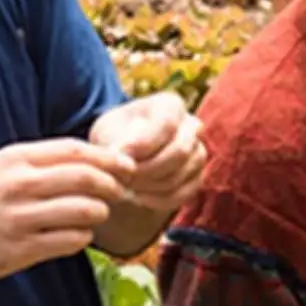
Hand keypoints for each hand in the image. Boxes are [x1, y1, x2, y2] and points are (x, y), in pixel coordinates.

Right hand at [0, 138, 137, 289]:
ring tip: (98, 214)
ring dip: (100, 212)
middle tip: (120, 191)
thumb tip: (97, 159)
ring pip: (85, 210)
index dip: (108, 157)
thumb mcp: (1, 170)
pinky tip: (78, 235)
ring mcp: (19, 219)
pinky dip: (84, 237)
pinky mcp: (22, 250)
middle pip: (86, 178)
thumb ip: (42, 162)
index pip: (75, 150)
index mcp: (13, 159)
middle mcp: (16, 185)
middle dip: (112, 184)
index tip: (127, 165)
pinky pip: (72, 240)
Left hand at [89, 92, 207, 213]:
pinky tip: (140, 199)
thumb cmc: (115, 135)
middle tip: (122, 179)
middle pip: (180, 151)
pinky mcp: (198, 177)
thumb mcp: (107, 131)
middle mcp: (192, 126)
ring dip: (151, 186)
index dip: (144, 145)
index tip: (120, 158)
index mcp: (171, 104)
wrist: (125, 153)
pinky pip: (185, 193)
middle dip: (148, 169)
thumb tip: (124, 159)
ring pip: (182, 174)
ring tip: (127, 189)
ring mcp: (198, 152)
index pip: (167, 125)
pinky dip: (161, 200)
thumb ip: (116, 142)